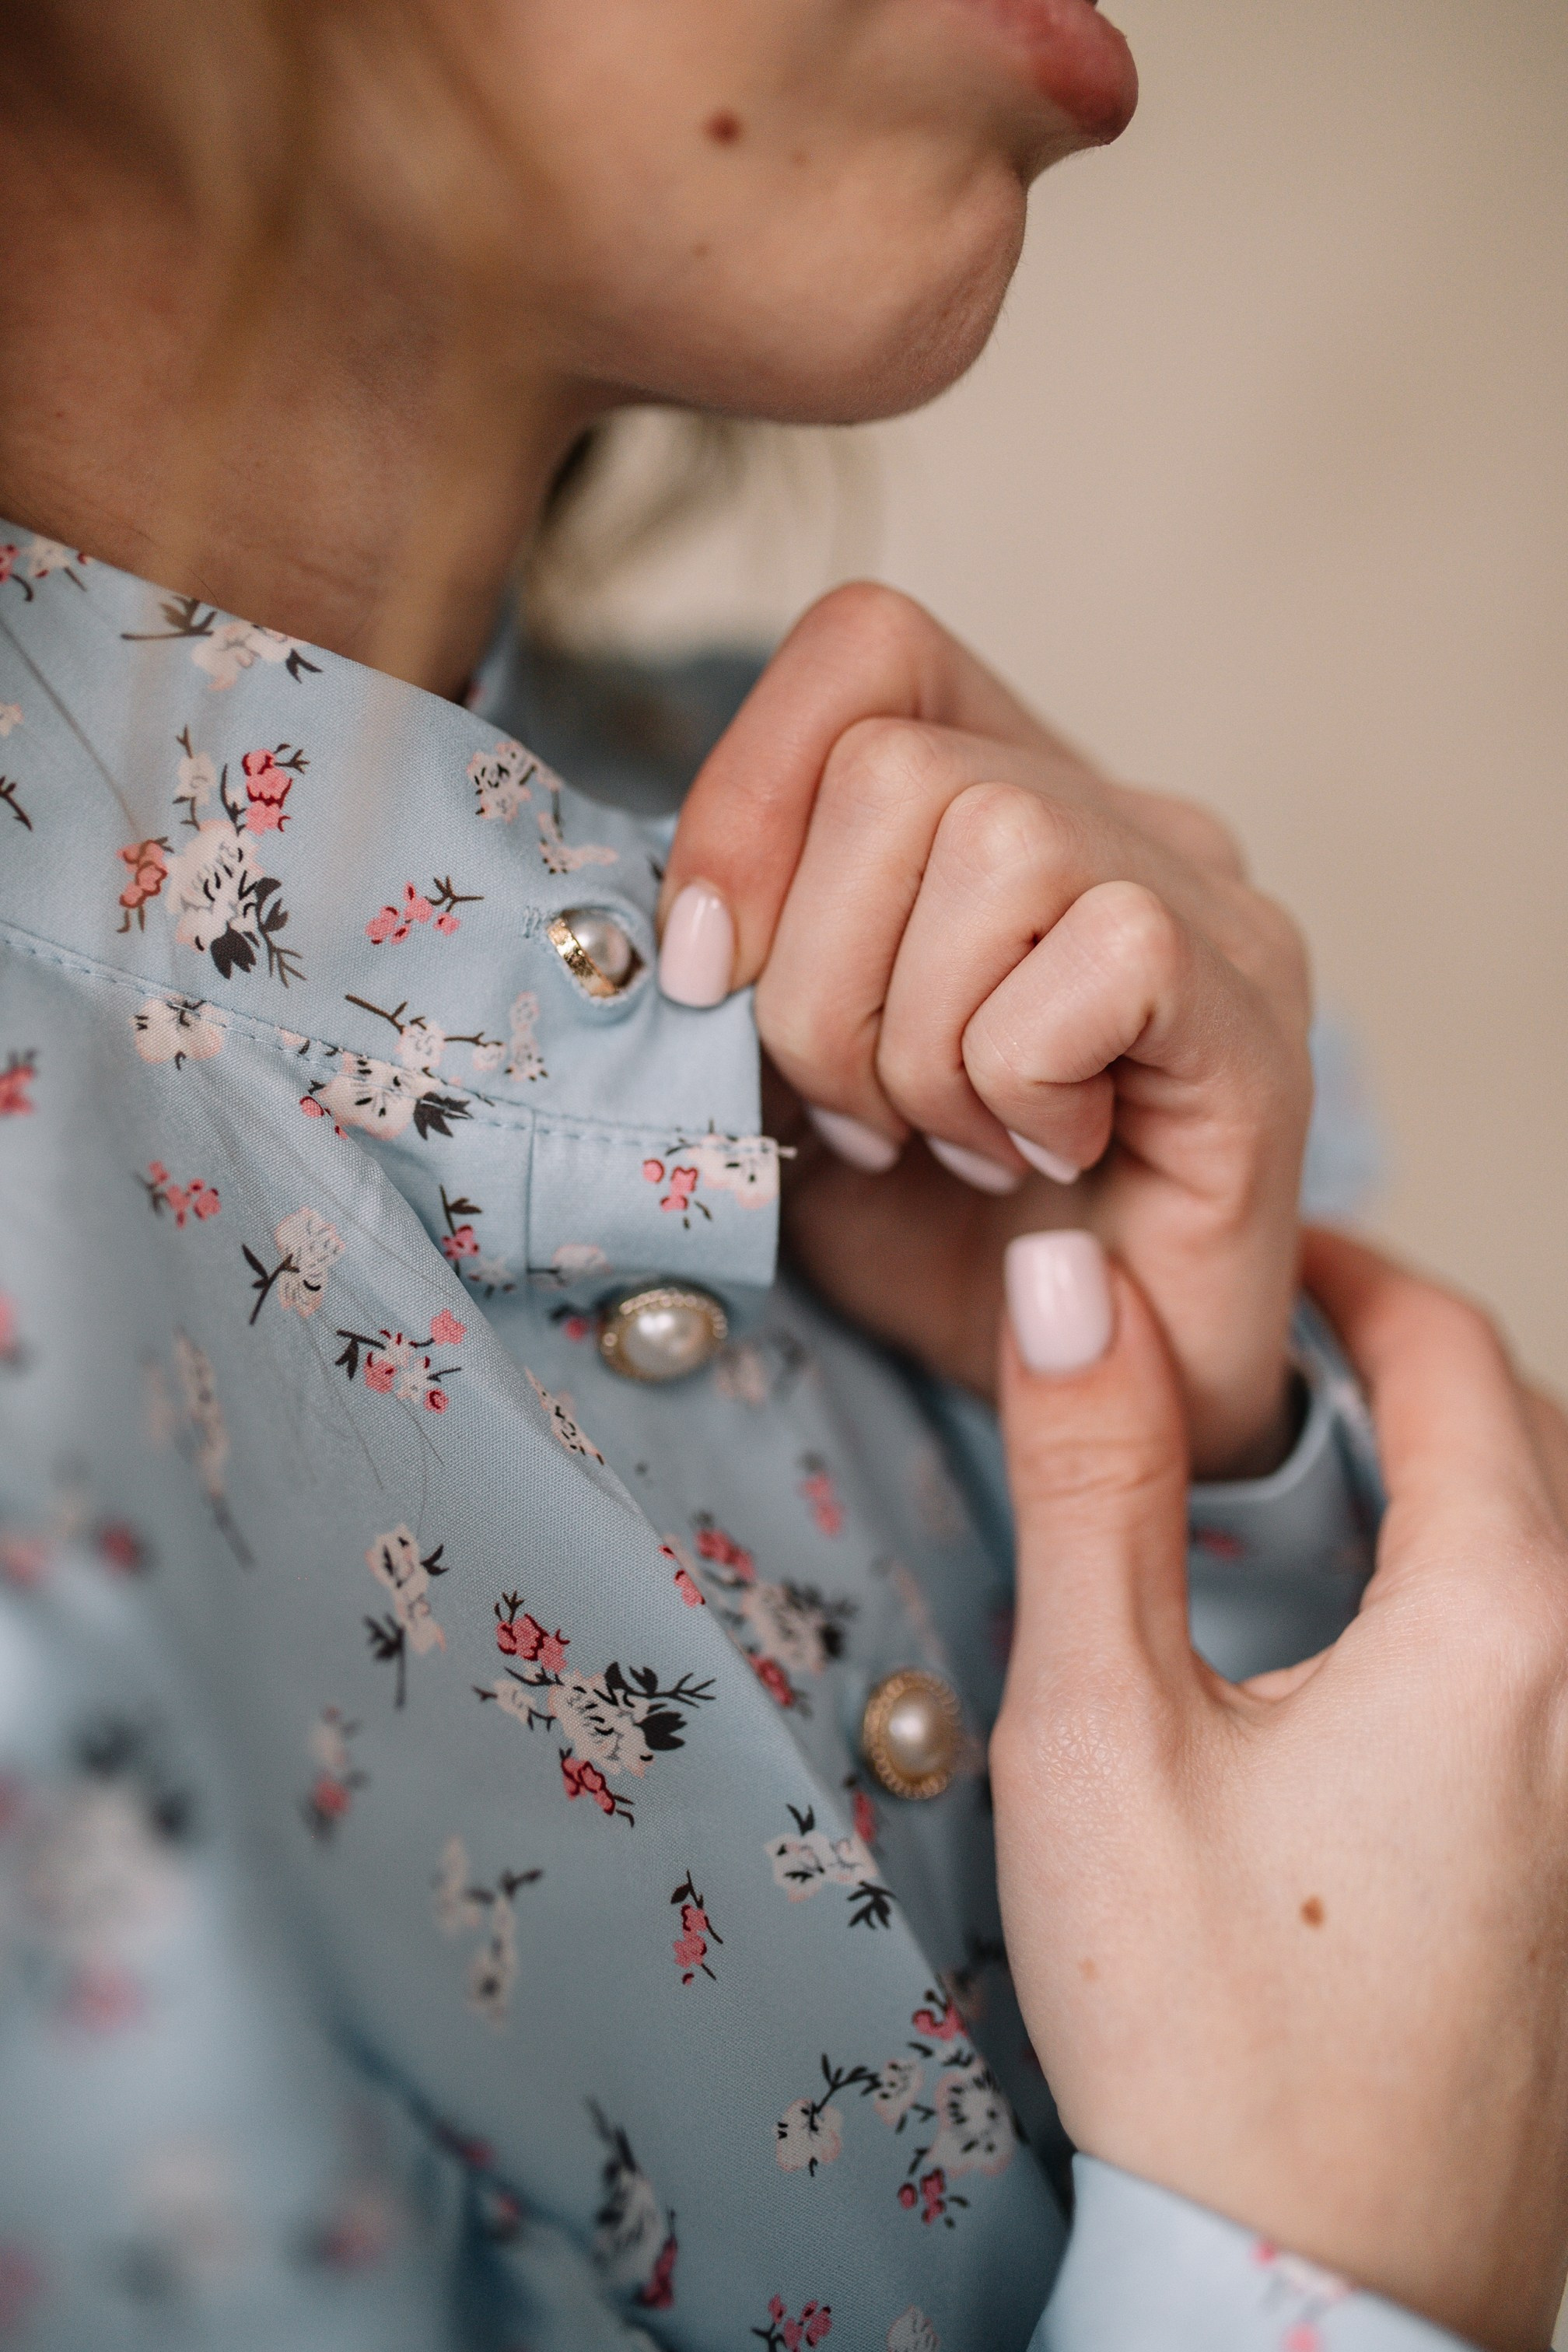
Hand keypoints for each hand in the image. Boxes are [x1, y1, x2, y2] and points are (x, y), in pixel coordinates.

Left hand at [660, 582, 1311, 1477]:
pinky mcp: (1258, 1013)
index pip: (865, 645)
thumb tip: (665, 924)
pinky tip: (1040, 1157)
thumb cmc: (944, 1238)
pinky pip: (1103, 953)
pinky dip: (1018, 1079)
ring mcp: (1204, 903)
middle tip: (863, 1116)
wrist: (1095, 1402)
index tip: (713, 973)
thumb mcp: (781, 1087)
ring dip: (916, 1043)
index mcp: (997, 792)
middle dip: (816, 981)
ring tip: (953, 1142)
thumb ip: (731, 978)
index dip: (748, 795)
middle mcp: (1116, 816)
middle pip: (892, 766)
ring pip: (992, 837)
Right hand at [990, 1223, 1567, 2351]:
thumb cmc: (1203, 2028)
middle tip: (1287, 1345)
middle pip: (1540, 1438)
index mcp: (1502, 1629)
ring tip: (1342, 1469)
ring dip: (1475, 1473)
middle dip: (1418, 1359)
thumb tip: (1075, 1281)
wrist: (1310, 2297)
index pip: (1451, 1358)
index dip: (1352, 1274)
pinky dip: (1508, 1587)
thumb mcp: (1103, 1731)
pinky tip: (1404, 1640)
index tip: (1261, 1256)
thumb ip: (1095, 1482)